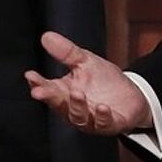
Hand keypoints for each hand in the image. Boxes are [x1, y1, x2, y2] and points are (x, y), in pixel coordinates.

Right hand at [26, 31, 151, 134]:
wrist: (131, 95)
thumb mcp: (85, 61)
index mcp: (65, 92)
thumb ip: (66, 52)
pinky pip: (103, 123)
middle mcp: (75, 108)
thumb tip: (46, 36)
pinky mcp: (110, 124)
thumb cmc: (103, 81)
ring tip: (76, 93)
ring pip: (79, 117)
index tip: (30, 75)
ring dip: (77, 106)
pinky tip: (102, 107)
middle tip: (41, 91)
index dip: (38, 83)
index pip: (48, 88)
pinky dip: (102, 116)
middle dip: (50, 98)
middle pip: (59, 104)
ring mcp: (91, 119)